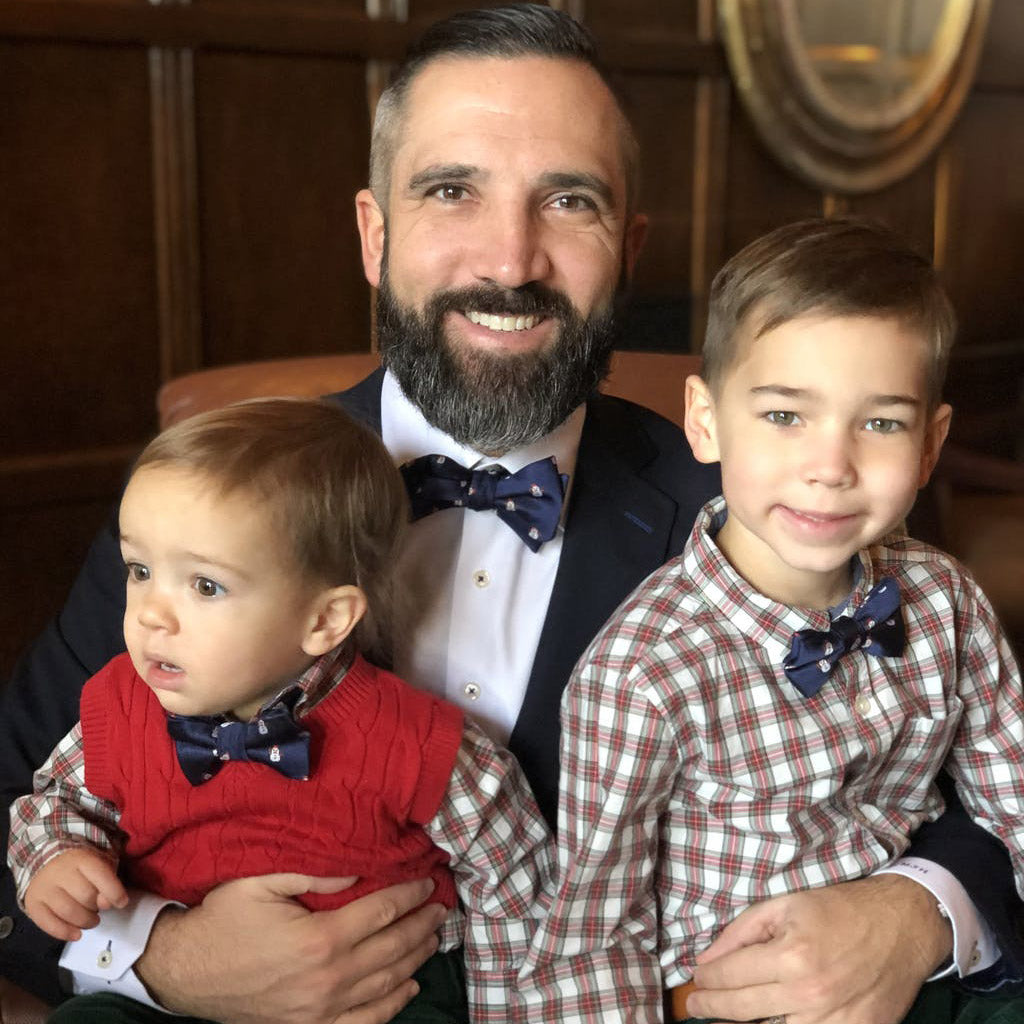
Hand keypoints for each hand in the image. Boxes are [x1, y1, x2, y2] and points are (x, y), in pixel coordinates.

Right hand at [23, 848, 128, 940]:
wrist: (46, 865)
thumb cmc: (79, 868)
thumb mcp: (98, 866)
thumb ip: (107, 881)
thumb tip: (108, 904)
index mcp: (81, 859)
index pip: (100, 875)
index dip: (114, 892)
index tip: (122, 903)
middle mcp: (60, 872)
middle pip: (85, 896)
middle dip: (97, 908)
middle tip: (99, 910)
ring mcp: (44, 889)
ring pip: (68, 911)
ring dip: (84, 922)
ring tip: (92, 921)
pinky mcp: (33, 905)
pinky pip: (48, 924)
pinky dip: (65, 933)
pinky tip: (76, 935)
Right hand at [136, 873, 447, 1023]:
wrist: (185, 972)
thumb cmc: (223, 919)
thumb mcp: (260, 880)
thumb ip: (313, 873)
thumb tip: (358, 870)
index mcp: (319, 939)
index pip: (381, 912)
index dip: (410, 895)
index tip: (428, 882)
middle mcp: (327, 978)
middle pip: (392, 949)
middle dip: (422, 925)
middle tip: (441, 907)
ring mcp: (321, 1009)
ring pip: (386, 984)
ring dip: (416, 959)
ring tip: (433, 937)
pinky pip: (364, 1021)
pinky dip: (392, 1005)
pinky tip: (409, 987)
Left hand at [684, 874, 951, 1023]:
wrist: (902, 925)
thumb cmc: (839, 909)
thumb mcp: (784, 905)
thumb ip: (740, 932)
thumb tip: (706, 961)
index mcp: (791, 956)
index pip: (730, 977)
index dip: (706, 981)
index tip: (696, 981)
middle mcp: (809, 995)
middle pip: (743, 1011)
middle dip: (712, 1007)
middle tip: (696, 1004)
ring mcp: (835, 1021)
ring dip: (748, 1021)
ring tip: (731, 1012)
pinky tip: (775, 1016)